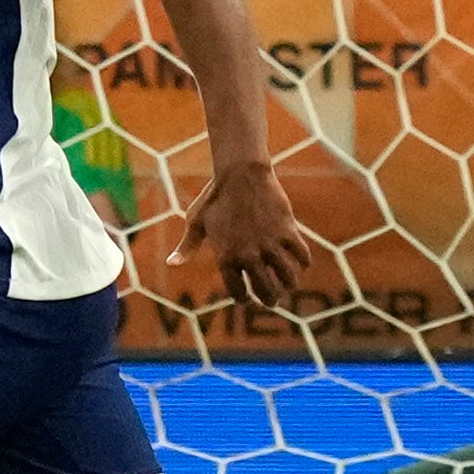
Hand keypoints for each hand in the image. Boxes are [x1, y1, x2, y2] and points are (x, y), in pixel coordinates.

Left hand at [186, 156, 301, 314]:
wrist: (240, 172)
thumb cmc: (215, 196)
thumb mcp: (196, 221)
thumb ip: (188, 246)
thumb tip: (171, 264)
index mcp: (226, 257)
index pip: (238, 292)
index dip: (244, 299)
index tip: (248, 299)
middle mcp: (249, 255)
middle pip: (266, 290)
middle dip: (270, 299)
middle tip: (273, 300)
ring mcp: (270, 244)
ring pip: (287, 277)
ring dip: (289, 284)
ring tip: (288, 284)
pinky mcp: (287, 231)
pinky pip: (301, 256)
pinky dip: (303, 262)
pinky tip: (300, 263)